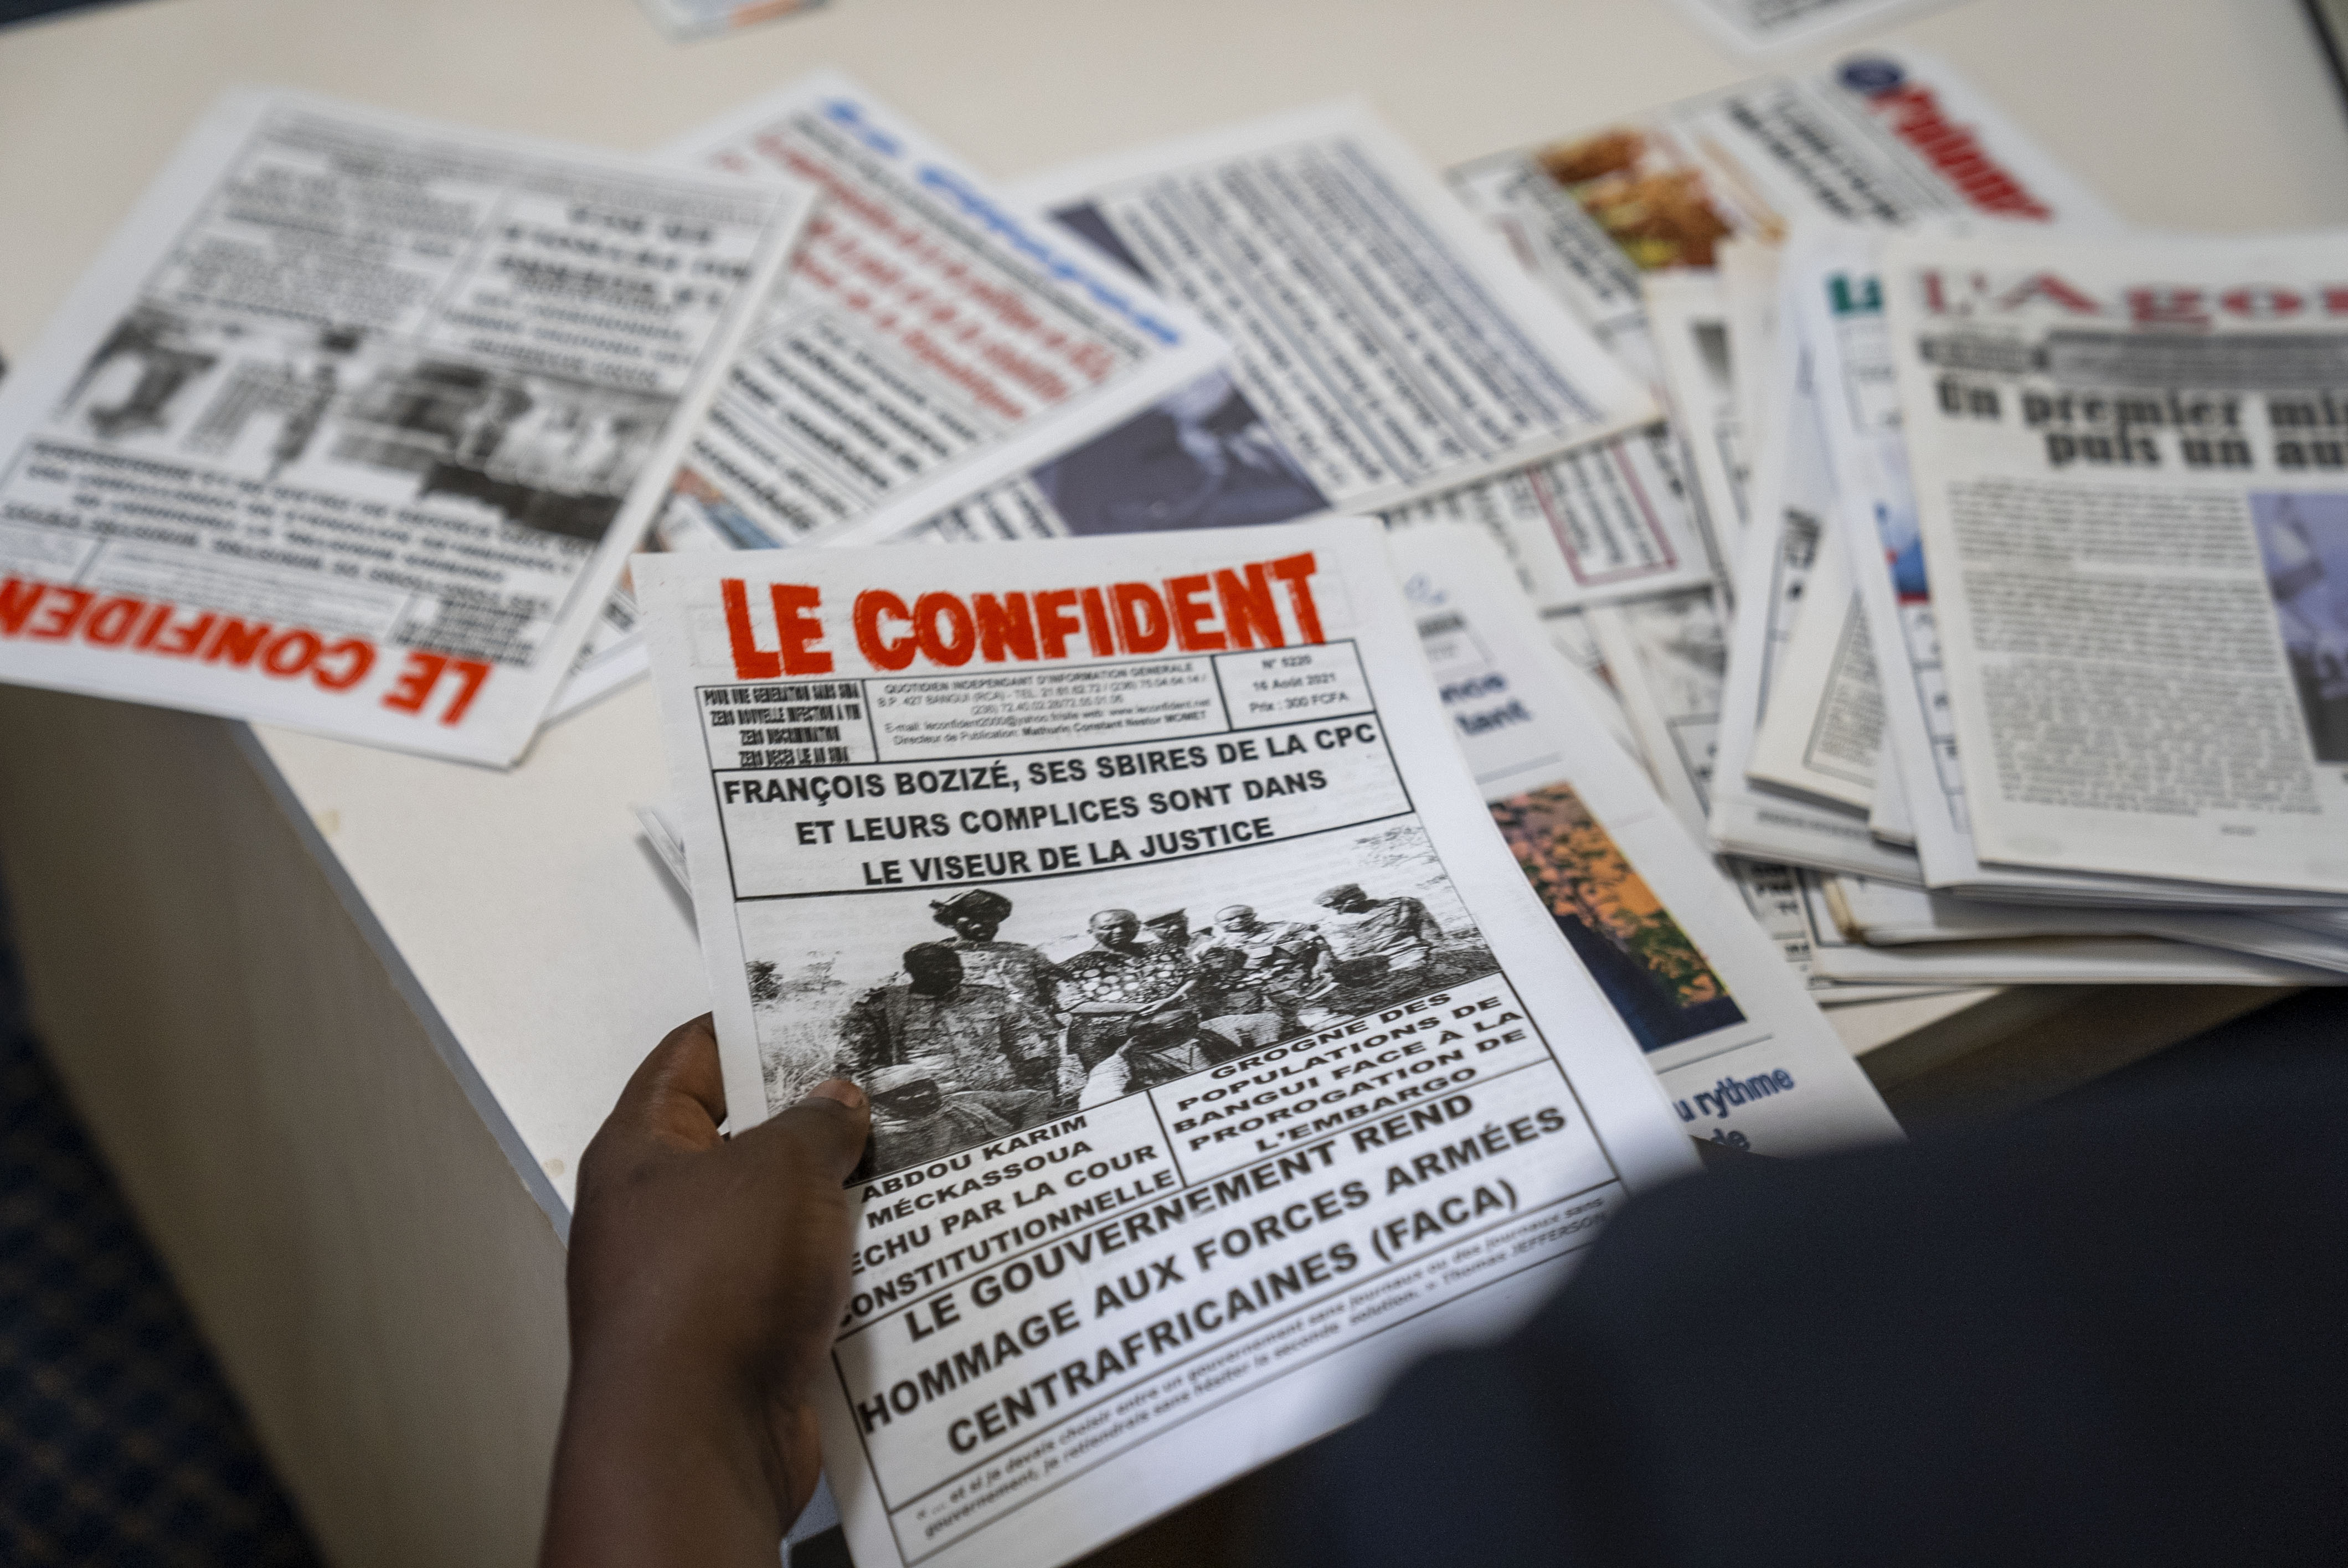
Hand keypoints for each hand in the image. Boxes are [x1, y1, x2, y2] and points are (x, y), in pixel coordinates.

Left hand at [541, 1016, 869, 1567]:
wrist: (698, 1439)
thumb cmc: (712, 1289)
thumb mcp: (782, 1169)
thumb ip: (817, 1123)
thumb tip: (837, 1102)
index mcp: (641, 1152)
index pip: (690, 1060)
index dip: (750, 1027)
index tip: (809, 1008)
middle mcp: (658, 1214)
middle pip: (741, 1140)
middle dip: (813, 1118)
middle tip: (881, 1088)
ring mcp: (697, 1281)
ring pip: (778, 1217)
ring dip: (837, 1199)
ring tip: (906, 1163)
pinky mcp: (737, 1340)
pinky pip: (797, 1283)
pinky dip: (842, 1268)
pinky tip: (896, 1250)